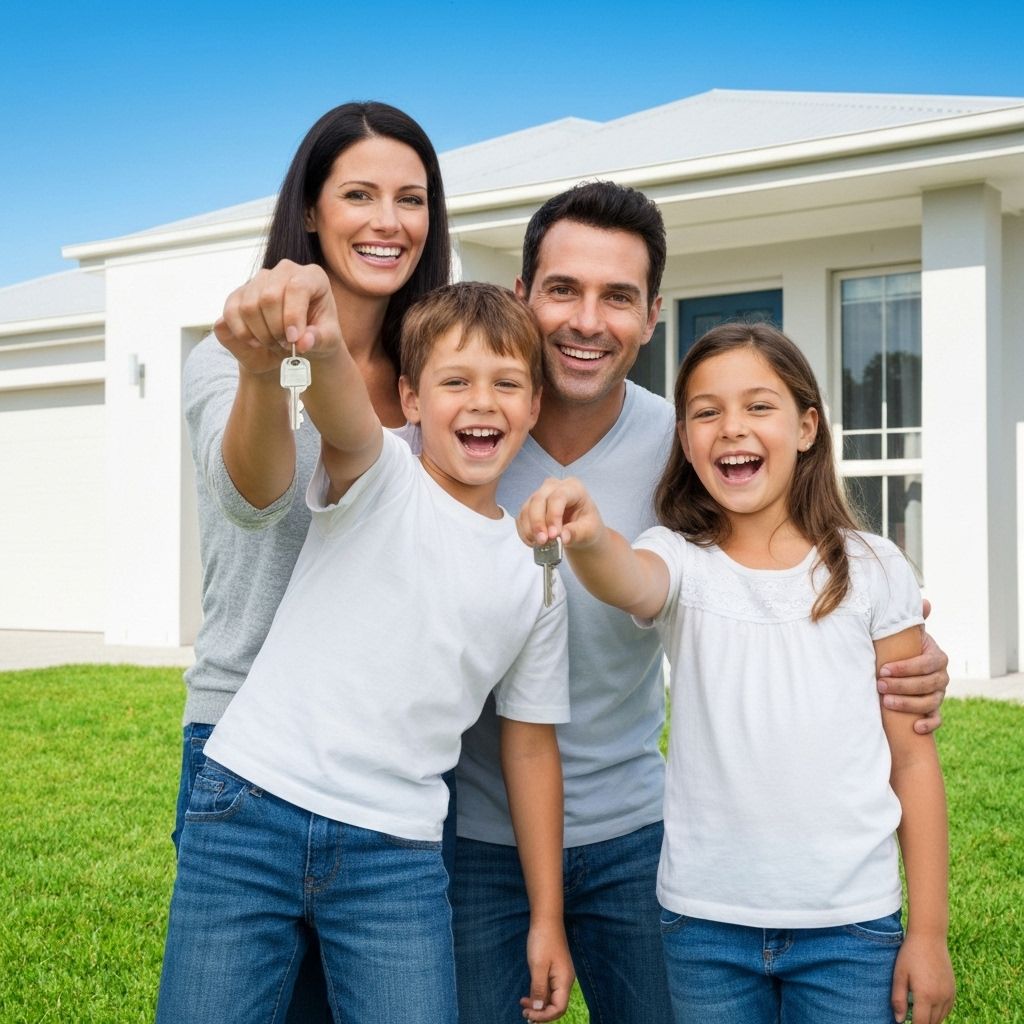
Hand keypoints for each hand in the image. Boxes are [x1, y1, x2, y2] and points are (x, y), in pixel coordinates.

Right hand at [214, 260, 342, 374]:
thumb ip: (319, 339)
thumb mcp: (328, 340)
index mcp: (312, 276)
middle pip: (269, 297)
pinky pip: (232, 312)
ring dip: (261, 333)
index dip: (293, 316)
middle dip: (275, 328)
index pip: (297, 288)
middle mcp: (284, 270)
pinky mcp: (240, 292)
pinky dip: (243, 333)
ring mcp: (260, 279)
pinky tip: (257, 342)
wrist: (298, 337)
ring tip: (275, 344)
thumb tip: (303, 342)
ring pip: (249, 306)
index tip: (293, 339)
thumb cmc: (317, 333)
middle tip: (285, 345)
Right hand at [516, 477, 602, 549]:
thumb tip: (563, 537)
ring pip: (527, 508)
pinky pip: (521, 517)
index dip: (553, 516)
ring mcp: (540, 495)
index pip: (558, 497)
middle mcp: (554, 487)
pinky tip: (533, 542)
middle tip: (543, 541)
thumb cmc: (587, 526)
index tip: (554, 535)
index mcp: (573, 488)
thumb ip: (577, 533)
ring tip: (539, 544)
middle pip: (539, 499)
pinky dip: (524, 531)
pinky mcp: (530, 506)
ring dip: (529, 529)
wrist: (580, 531)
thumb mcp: (589, 531)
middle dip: (538, 522)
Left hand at [519, 920, 573, 1021]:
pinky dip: (539, 995)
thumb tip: (539, 1010)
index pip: (559, 1009)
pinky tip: (529, 994)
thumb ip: (539, 989)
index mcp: (564, 981)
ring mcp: (560, 975)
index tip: (528, 1014)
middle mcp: (565, 981)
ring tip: (523, 1004)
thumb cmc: (542, 940)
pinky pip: (549, 989)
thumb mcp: (538, 966)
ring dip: (539, 1005)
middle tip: (523, 1012)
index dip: (544, 1016)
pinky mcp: (555, 970)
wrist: (546, 919)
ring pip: (552, 998)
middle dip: (540, 1013)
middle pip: (556, 1006)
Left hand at [878, 601, 948, 733]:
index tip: (883, 669)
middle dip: (903, 686)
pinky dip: (928, 725)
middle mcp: (941, 676)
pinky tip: (916, 728)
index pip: (927, 663)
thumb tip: (926, 601)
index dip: (906, 668)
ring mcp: (939, 694)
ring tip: (886, 703)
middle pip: (929, 684)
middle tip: (879, 686)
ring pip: (931, 702)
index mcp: (936, 656)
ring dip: (909, 704)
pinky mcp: (934, 711)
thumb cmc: (898, 651)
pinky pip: (937, 720)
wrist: (898, 672)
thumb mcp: (903, 636)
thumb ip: (911, 621)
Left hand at [891, 933, 954, 1022]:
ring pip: (940, 1018)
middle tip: (909, 1017)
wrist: (929, 937)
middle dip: (920, 1023)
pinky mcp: (953, 990)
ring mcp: (949, 994)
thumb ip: (898, 999)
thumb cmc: (910, 954)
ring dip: (930, 1019)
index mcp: (925, 996)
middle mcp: (940, 998)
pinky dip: (938, 1013)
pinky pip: (947, 1010)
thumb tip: (899, 1020)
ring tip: (917, 1012)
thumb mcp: (899, 974)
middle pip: (931, 1023)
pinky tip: (928, 1007)